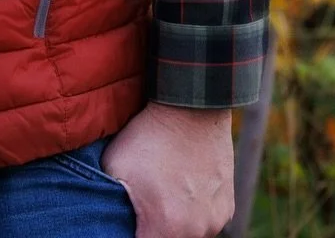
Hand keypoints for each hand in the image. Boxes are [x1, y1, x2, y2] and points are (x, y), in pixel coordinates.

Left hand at [102, 103, 233, 236]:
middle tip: (143, 203)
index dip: (129, 234)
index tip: (125, 222)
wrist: (192, 109)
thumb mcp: (114, 167)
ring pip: (188, 234)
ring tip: (162, 191)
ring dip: (174, 222)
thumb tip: (107, 218)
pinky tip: (180, 186)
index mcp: (167, 227)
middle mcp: (197, 231)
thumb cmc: (148, 137)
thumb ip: (110, 202)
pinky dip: (192, 211)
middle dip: (152, 228)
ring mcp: (216, 221)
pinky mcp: (227, 208)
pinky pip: (205, 221)